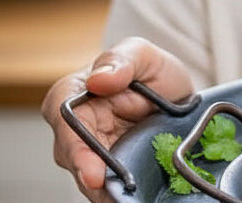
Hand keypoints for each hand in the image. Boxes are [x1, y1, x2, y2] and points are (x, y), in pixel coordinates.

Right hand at [41, 37, 194, 201]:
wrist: (179, 95)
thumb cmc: (151, 71)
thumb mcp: (143, 54)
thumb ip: (121, 59)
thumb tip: (99, 79)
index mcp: (73, 94)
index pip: (63, 117)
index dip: (75, 145)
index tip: (92, 169)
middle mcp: (76, 128)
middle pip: (71, 156)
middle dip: (88, 176)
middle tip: (107, 192)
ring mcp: (93, 152)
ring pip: (88, 177)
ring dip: (103, 191)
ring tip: (122, 200)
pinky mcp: (111, 171)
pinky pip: (109, 188)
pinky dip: (118, 195)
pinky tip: (132, 199)